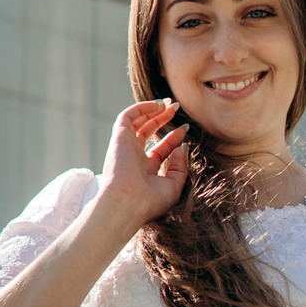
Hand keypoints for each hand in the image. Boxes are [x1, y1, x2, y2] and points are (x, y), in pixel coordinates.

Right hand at [96, 99, 189, 233]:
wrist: (128, 203)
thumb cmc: (150, 201)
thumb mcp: (173, 186)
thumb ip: (180, 167)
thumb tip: (182, 147)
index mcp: (145, 171)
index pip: (160, 149)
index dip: (173, 137)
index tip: (186, 129)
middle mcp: (134, 157)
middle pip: (148, 131)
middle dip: (162, 118)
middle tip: (176, 108)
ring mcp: (126, 146)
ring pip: (137, 121)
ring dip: (152, 110)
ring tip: (168, 103)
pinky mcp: (119, 137)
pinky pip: (128, 116)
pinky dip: (141, 107)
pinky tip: (157, 105)